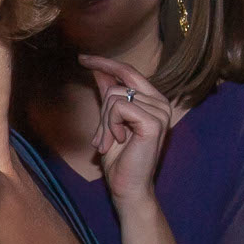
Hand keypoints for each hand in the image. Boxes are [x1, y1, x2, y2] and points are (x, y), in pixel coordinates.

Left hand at [79, 53, 176, 207]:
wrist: (127, 186)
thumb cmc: (120, 158)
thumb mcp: (110, 121)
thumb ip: (109, 95)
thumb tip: (100, 70)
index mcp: (153, 100)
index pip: (128, 72)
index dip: (105, 63)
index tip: (82, 57)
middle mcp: (161, 102)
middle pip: (119, 84)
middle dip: (103, 108)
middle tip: (101, 137)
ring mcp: (160, 111)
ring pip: (115, 97)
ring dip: (104, 123)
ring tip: (109, 143)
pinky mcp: (154, 122)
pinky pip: (119, 108)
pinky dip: (110, 126)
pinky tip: (117, 142)